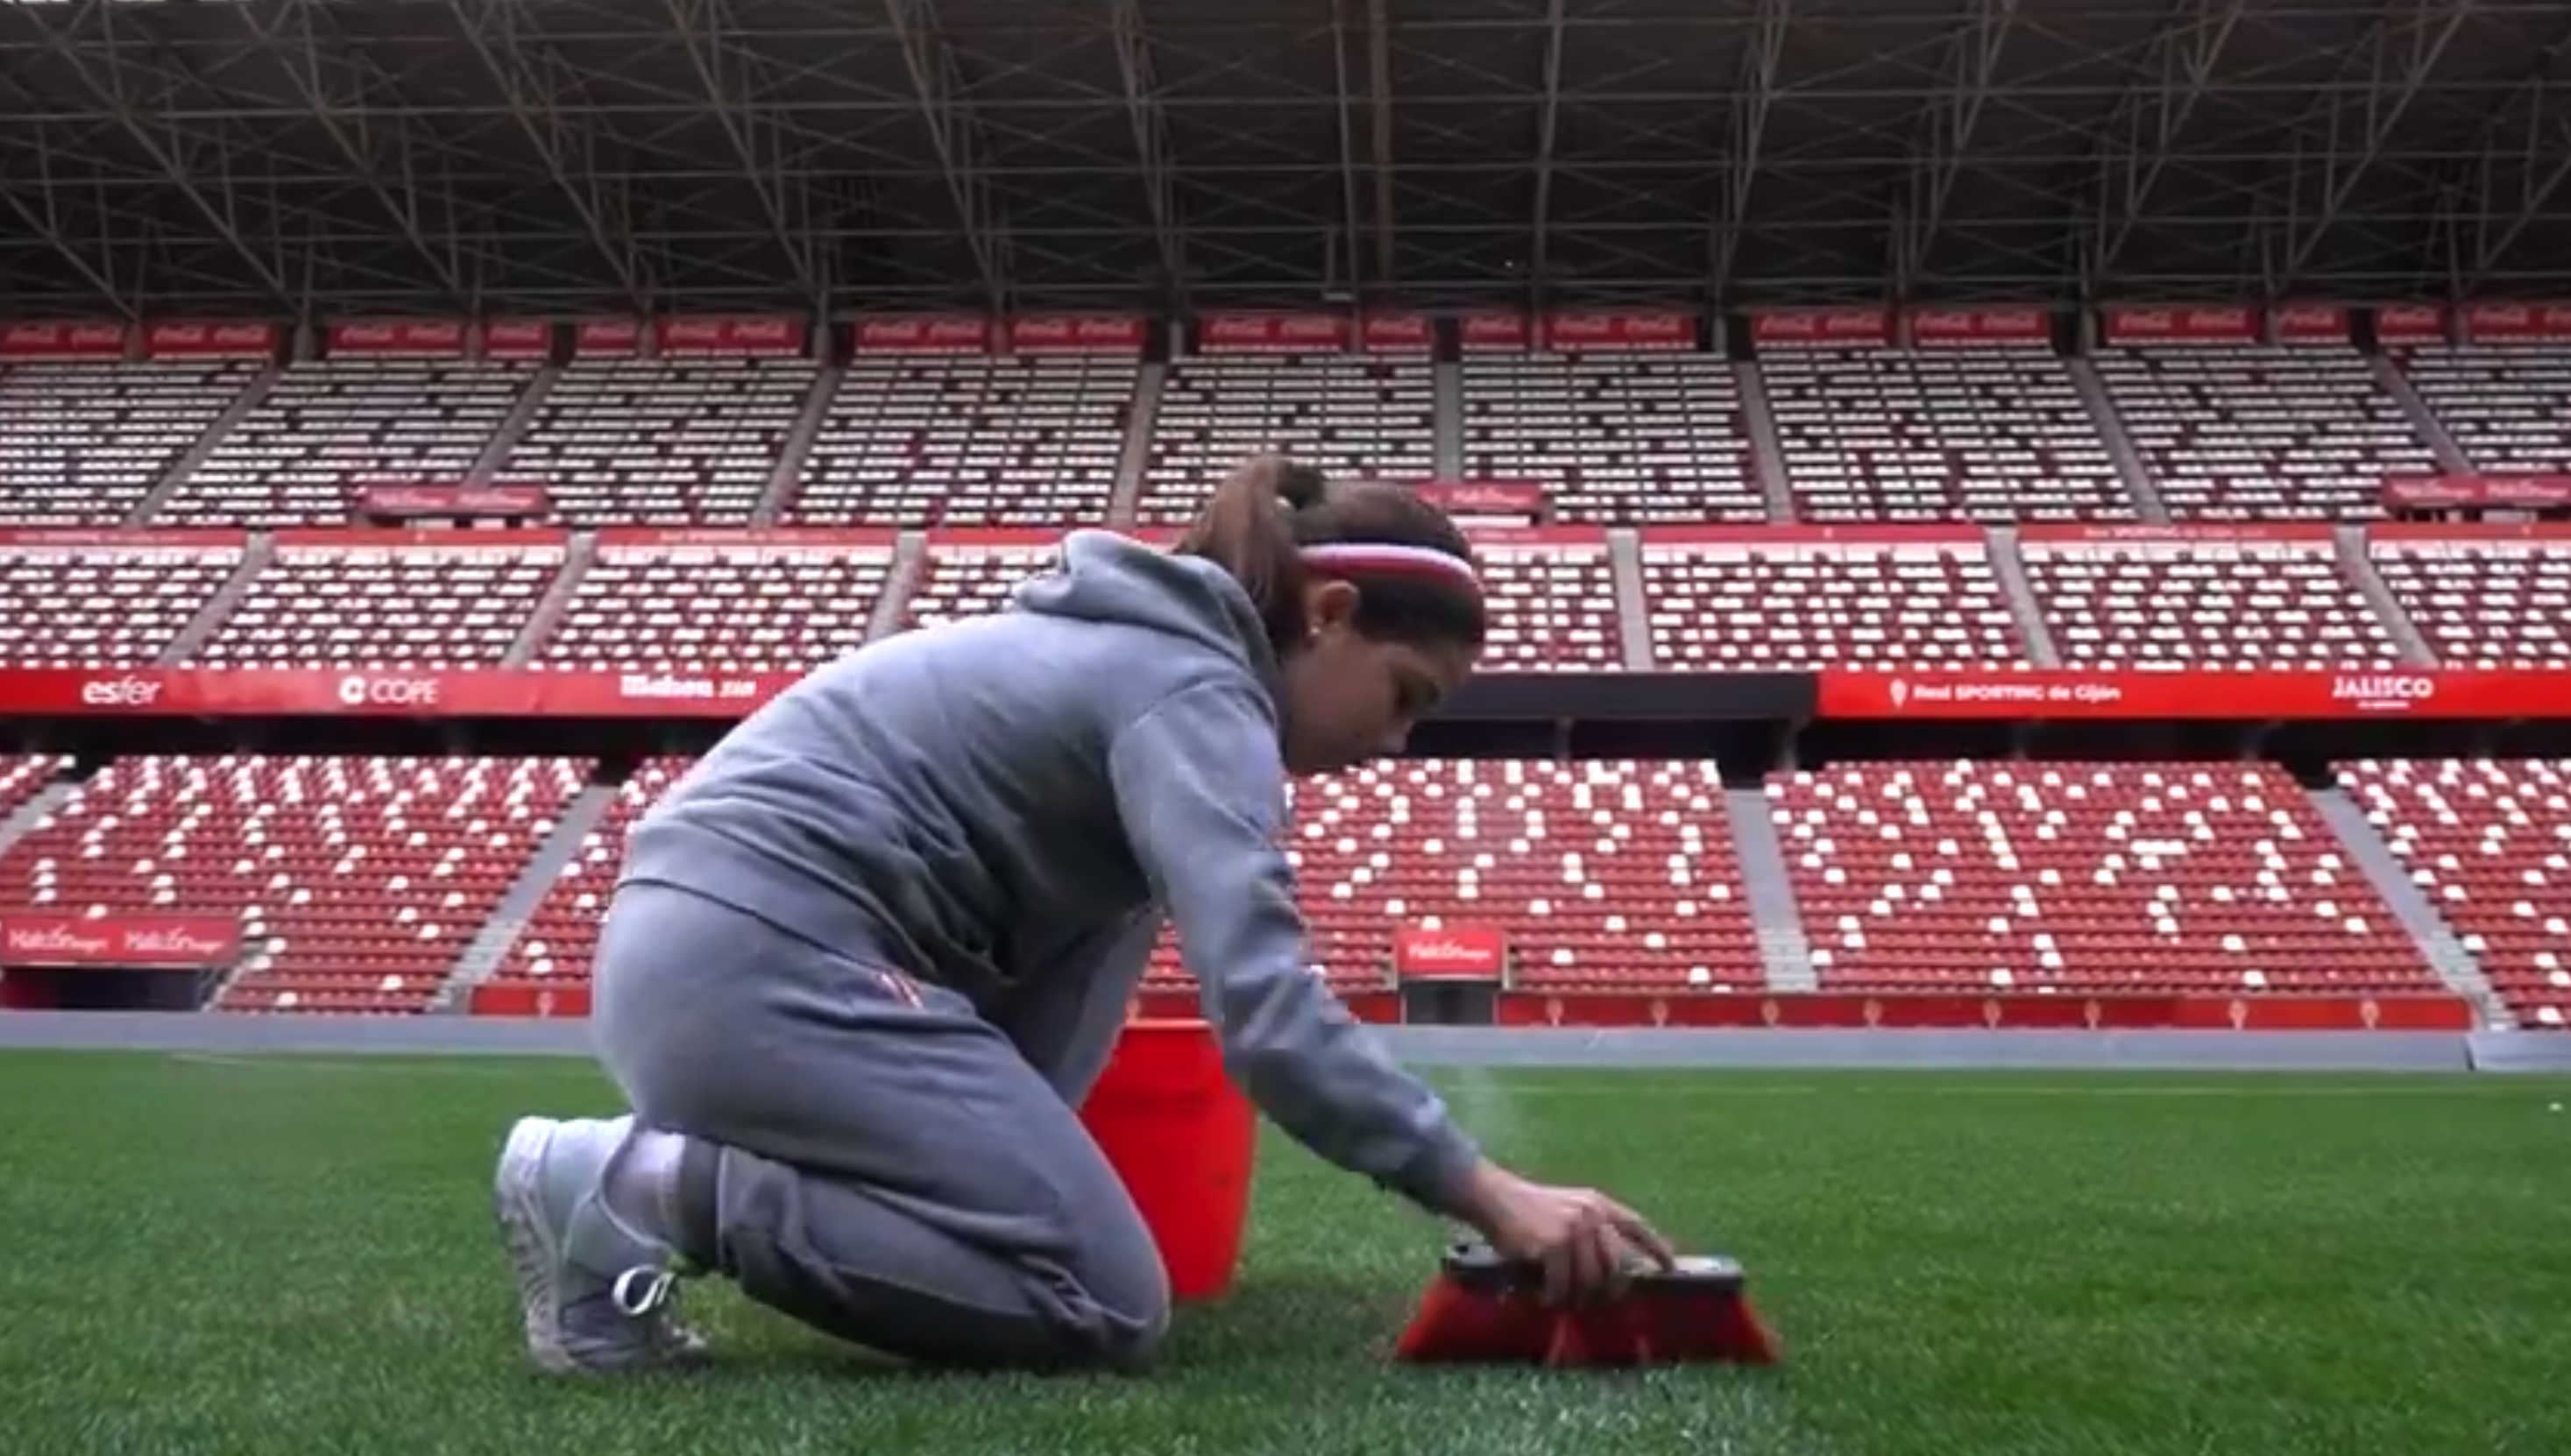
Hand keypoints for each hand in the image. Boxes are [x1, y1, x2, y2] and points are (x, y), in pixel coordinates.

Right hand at [1455, 1159, 1676, 1305]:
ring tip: (1561, 1298)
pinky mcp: (1553, 1245)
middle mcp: (1591, 1215)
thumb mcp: (1569, 1209)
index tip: (1669, 1268)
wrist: (1494, 1197)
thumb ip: (1593, 1232)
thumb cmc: (1528, 1210)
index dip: (1656, 1248)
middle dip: (1605, 1291)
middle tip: (1591, 1301)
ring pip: (1590, 1282)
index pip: (1637, 1226)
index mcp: (1598, 1204)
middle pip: (1615, 1268)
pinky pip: (1563, 1286)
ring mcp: (1574, 1229)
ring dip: (1576, 1297)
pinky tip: (1544, 1296)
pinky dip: (1553, 1296)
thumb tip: (1616, 1274)